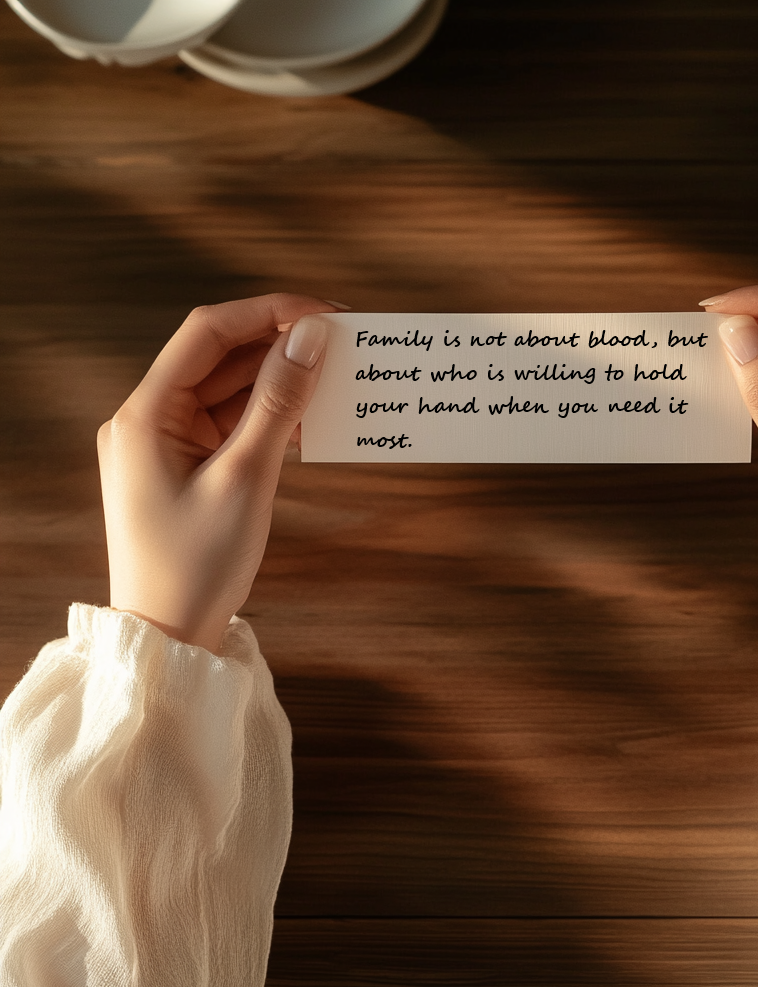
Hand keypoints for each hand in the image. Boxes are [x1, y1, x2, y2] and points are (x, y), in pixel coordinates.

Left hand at [97, 294, 336, 652]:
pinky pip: (234, 425)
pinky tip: (310, 421)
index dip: (268, 313)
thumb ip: (278, 402)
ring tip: (336, 378)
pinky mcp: (189, 467)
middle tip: (343, 342)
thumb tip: (311, 338)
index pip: (208, 333)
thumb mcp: (245, 478)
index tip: (325, 314)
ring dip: (281, 383)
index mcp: (147, 413)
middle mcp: (152, 419)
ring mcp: (169, 444)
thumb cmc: (195, 565)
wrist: (168, 635)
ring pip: (232, 391)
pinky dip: (271, 418)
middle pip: (222, 359)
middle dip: (282, 346)